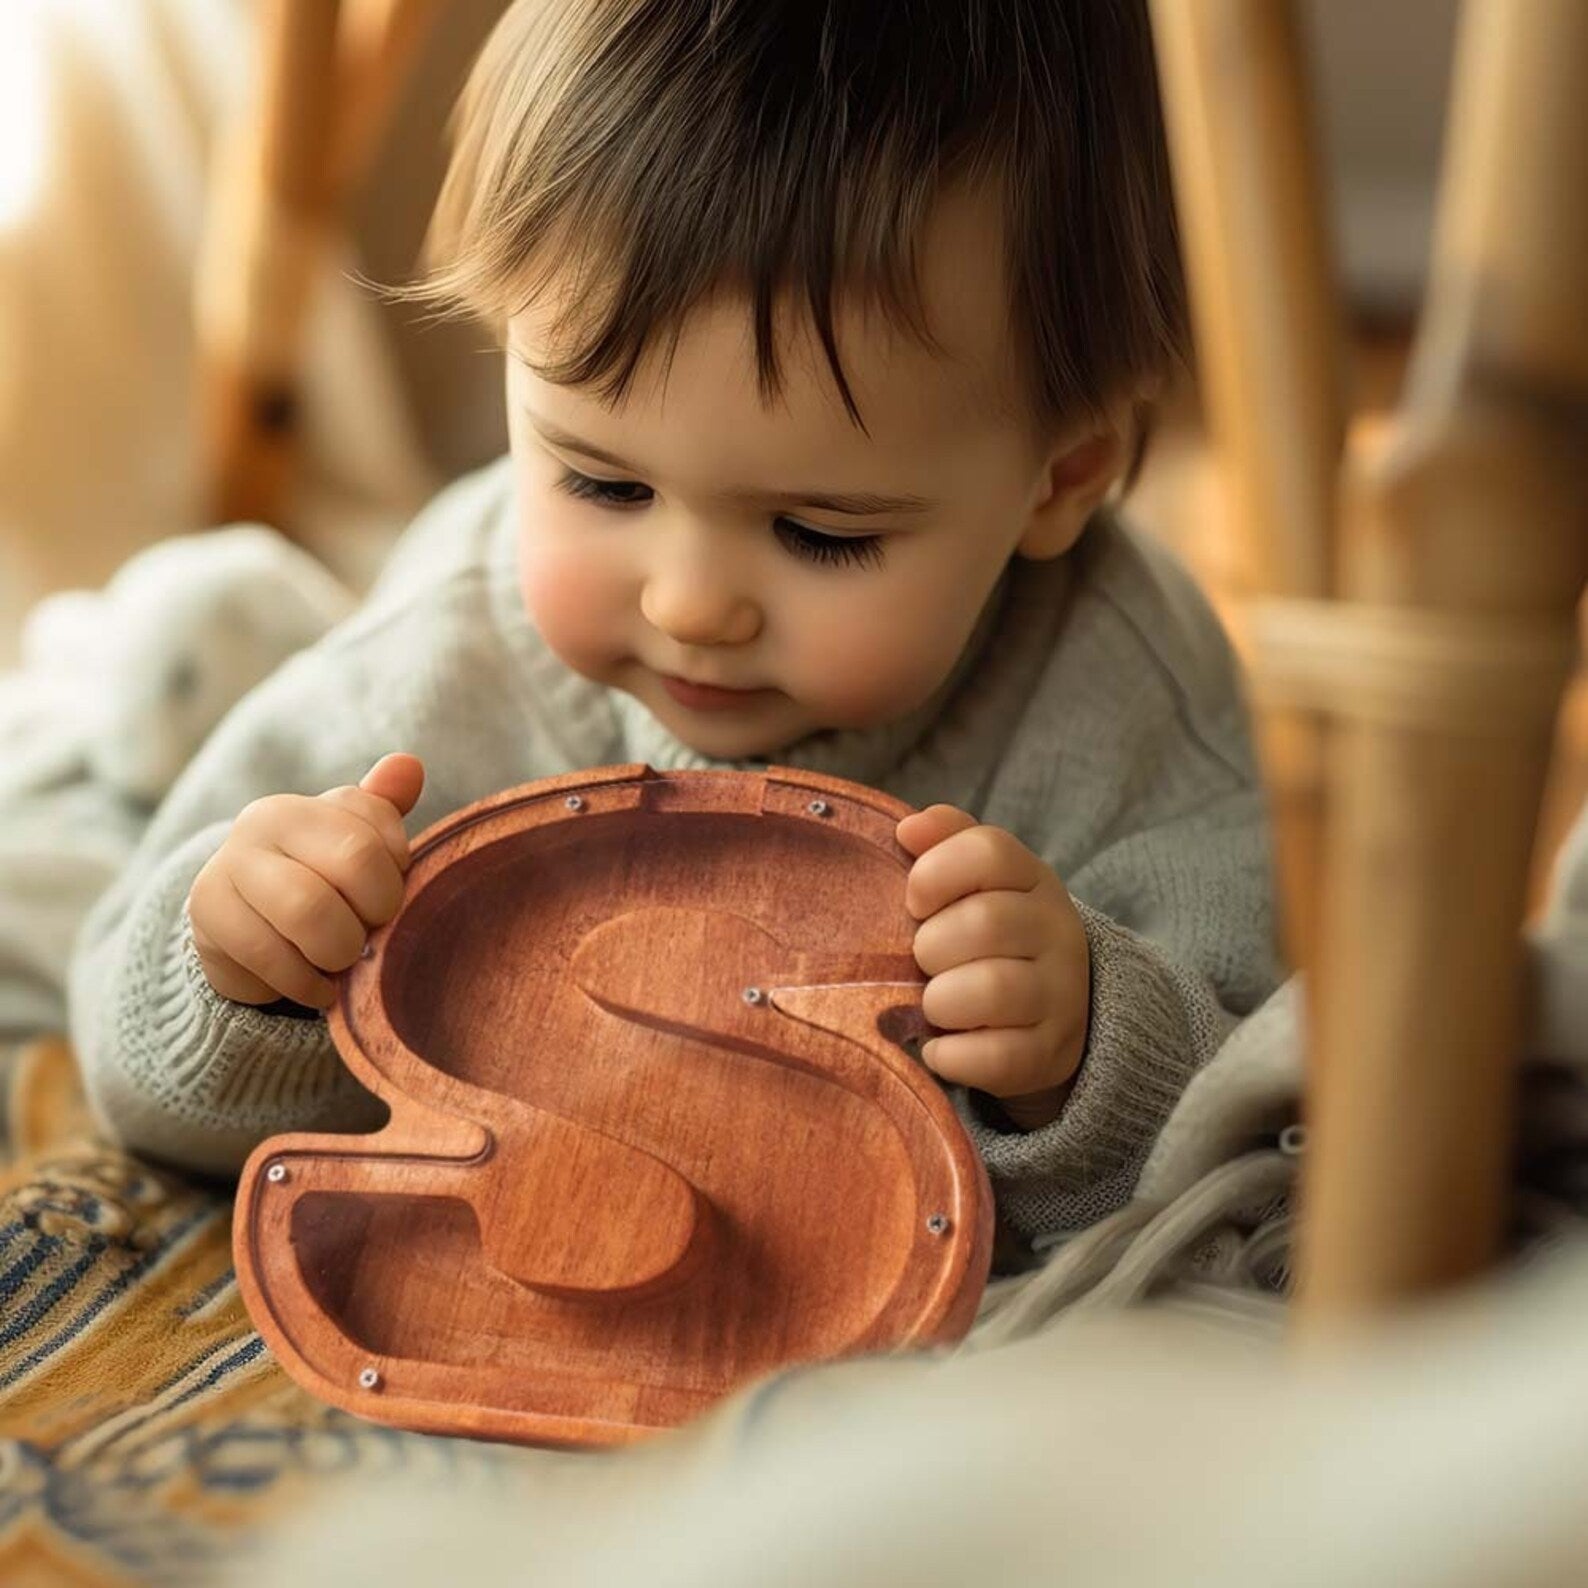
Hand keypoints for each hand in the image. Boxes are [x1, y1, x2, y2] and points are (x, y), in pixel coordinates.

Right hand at [188, 753, 424, 1009]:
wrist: (242, 928)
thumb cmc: (315, 885)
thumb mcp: (354, 847)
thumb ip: (383, 809)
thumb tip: (409, 765)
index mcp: (307, 806)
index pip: (377, 837)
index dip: (396, 882)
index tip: (387, 900)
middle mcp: (261, 824)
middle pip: (353, 865)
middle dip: (376, 915)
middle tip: (371, 937)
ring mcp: (228, 867)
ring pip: (310, 912)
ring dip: (340, 952)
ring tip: (343, 963)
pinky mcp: (208, 917)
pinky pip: (273, 958)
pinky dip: (308, 985)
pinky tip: (319, 989)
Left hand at [895, 804, 1090, 1130]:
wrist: (1049, 1015)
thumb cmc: (989, 938)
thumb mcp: (975, 883)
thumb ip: (944, 842)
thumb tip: (908, 829)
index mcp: (1034, 879)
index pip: (990, 851)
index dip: (936, 872)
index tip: (915, 902)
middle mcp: (1058, 931)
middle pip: (985, 921)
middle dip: (931, 945)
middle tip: (923, 960)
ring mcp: (1061, 994)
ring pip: (991, 989)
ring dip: (940, 1001)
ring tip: (934, 1004)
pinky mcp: (1050, 1053)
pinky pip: (993, 1056)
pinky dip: (950, 1055)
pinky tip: (941, 1047)